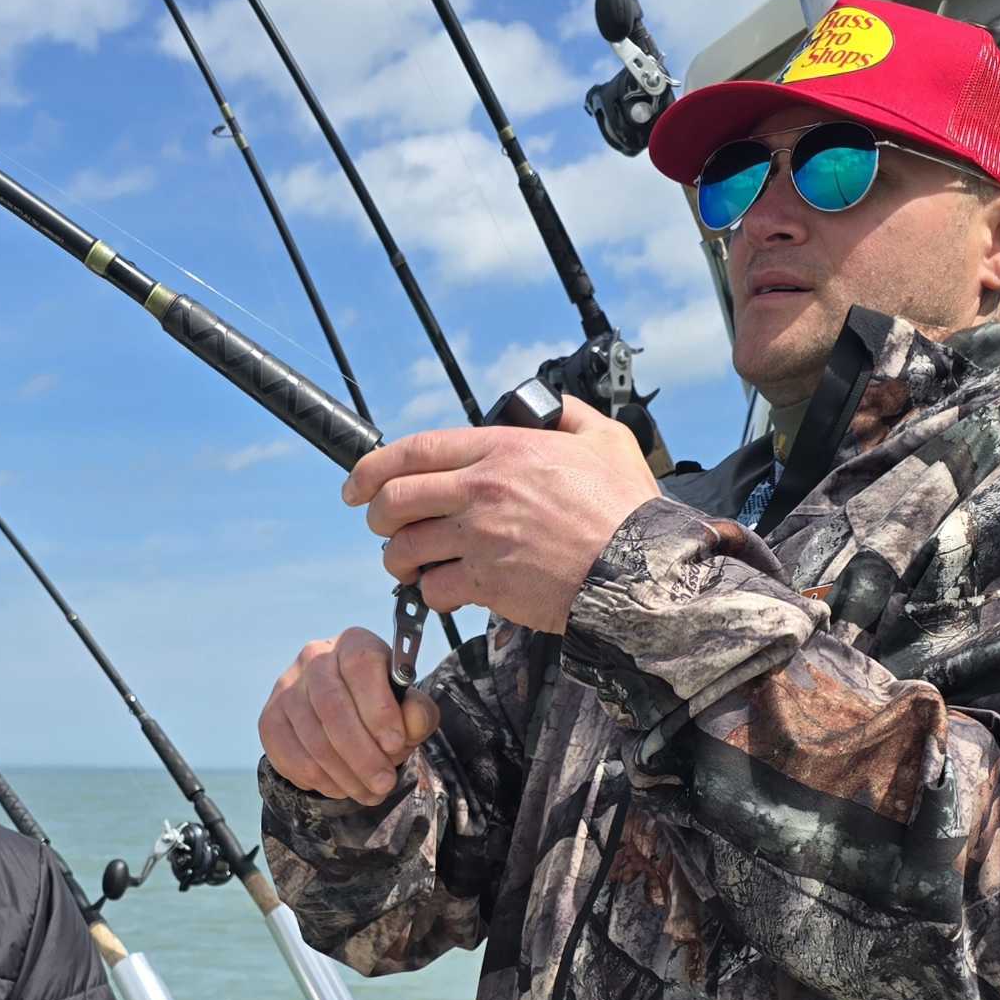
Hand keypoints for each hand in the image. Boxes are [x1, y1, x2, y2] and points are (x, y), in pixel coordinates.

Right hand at [259, 626, 440, 805]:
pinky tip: (341, 786)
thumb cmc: (382, 709)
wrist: (344, 715)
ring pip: (312, 737)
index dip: (378, 708)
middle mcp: (314, 657)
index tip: (395, 744)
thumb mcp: (410, 709)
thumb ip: (418, 713)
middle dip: (362, 754)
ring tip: (369, 793)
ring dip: (344, 774)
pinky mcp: (270, 719)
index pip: (361, 666)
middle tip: (384, 784)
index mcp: (353, 643)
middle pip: (332, 706)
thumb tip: (412, 720)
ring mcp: (287, 688)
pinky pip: (291, 755)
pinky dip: (319, 780)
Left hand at [343, 394, 660, 633]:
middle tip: (383, 527)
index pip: (414, 450)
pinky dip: (431, 594)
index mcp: (504, 450)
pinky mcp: (487, 584)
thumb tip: (548, 405)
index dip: (371, 468)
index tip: (356, 485)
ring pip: (405, 548)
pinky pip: (433, 590)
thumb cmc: (628, 511)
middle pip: (395, 499)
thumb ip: (569, 415)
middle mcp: (483, 491)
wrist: (643, 571)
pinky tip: (447, 591)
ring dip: (400, 560)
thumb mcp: (607, 439)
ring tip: (412, 565)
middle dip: (377, 516)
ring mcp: (481, 539)